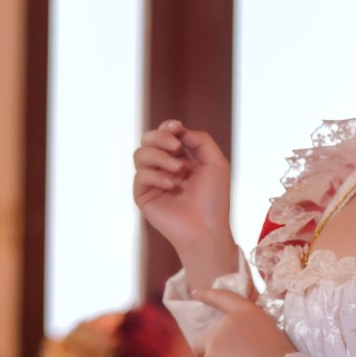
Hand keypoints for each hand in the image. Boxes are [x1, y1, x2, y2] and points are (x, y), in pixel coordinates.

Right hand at [133, 121, 235, 278]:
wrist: (206, 229)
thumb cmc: (214, 199)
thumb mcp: (216, 163)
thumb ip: (200, 140)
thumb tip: (178, 130)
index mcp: (181, 158)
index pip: (166, 135)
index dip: (168, 127)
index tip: (176, 127)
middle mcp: (164, 167)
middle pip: (148, 139)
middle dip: (160, 137)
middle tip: (176, 147)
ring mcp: (152, 181)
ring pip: (140, 154)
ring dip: (159, 157)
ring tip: (179, 170)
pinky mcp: (143, 195)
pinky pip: (140, 175)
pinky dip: (156, 176)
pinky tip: (171, 185)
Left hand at [194, 287, 296, 356]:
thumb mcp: (269, 331)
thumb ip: (249, 328)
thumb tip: (235, 341)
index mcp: (246, 310)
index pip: (223, 297)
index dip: (208, 295)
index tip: (196, 293)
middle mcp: (228, 321)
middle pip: (208, 335)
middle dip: (213, 350)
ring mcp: (216, 338)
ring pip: (204, 353)